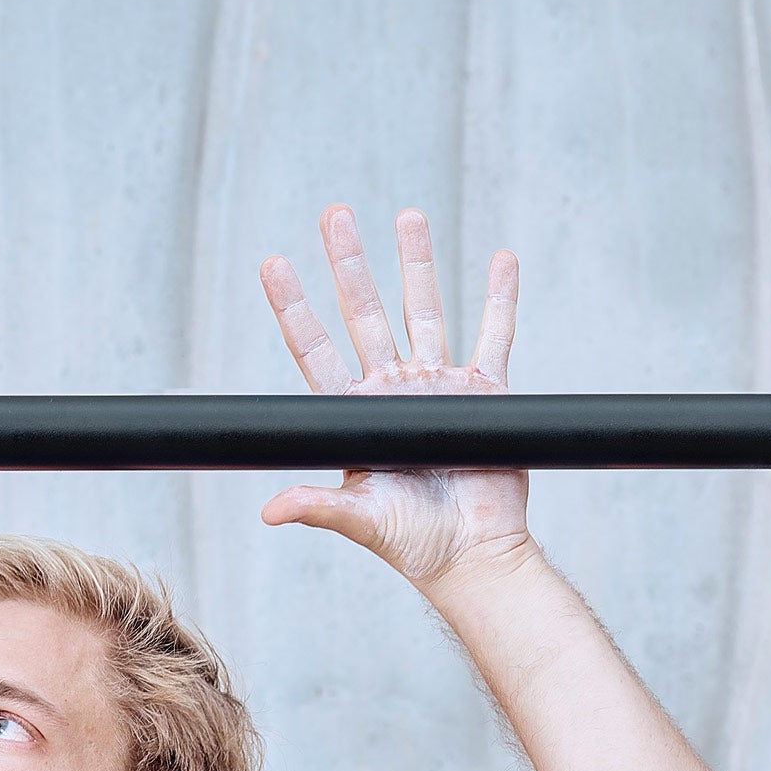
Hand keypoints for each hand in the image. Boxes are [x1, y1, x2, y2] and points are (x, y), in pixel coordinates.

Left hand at [258, 204, 530, 591]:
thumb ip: (318, 506)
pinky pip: (493, 334)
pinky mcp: (484, 394)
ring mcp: (437, 386)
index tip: (274, 263)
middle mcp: (391, 389)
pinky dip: (499, 297)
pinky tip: (499, 259)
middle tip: (335, 214)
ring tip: (407, 215)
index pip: (315, 348)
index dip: (294, 306)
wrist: (474, 555)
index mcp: (354, 412)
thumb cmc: (413, 543)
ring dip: (417, 263)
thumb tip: (272, 510)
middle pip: (365, 313)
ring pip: (425, 310)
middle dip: (351, 263)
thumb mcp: (360, 520)